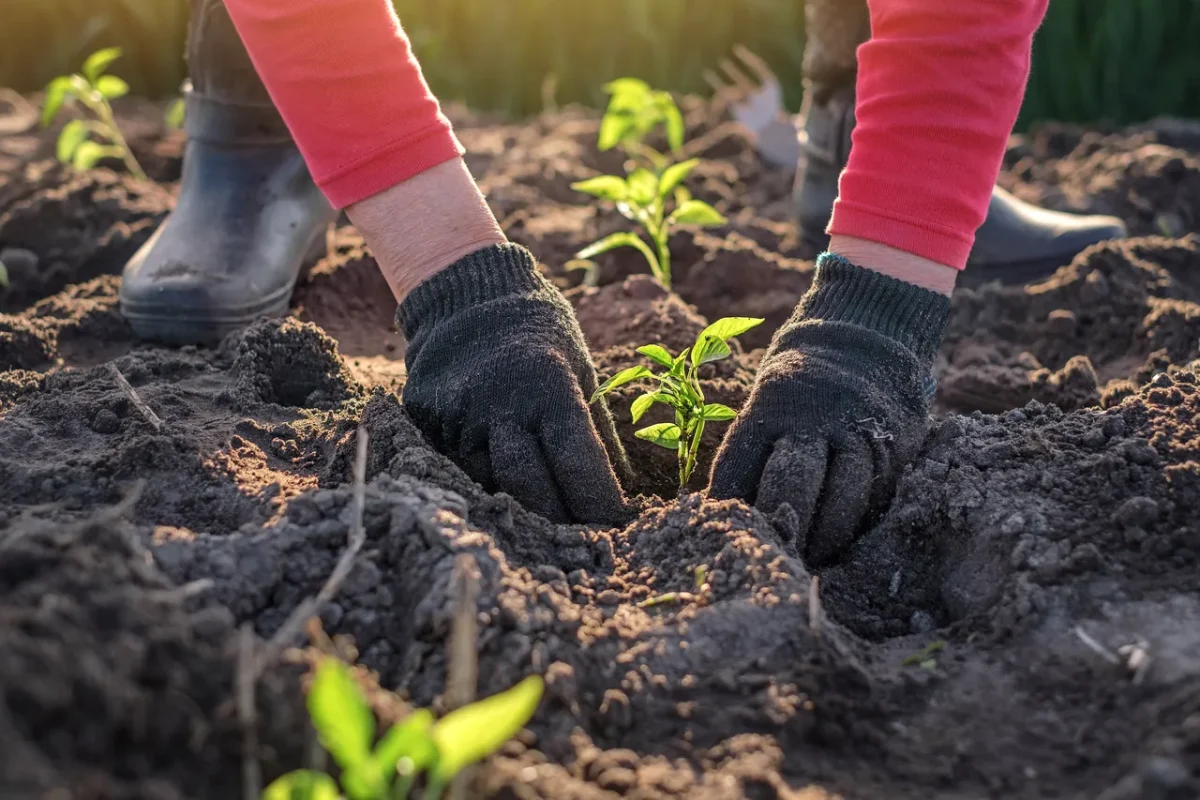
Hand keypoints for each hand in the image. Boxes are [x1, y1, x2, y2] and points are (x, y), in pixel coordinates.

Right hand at [398, 244, 630, 524]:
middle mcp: (499, 402)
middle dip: (557, 523)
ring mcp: (457, 412)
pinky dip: (482, 486)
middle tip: (581, 547)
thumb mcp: (581, 368)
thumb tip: (624, 489)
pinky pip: (456, 468)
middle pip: (529, 487)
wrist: (468, 293)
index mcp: (549, 386)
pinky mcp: (425, 419)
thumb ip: (596, 429)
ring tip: (543, 532)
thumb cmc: (541, 333)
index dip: (599, 505)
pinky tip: (500, 498)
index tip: (617, 531)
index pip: (578, 462)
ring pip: (489, 485)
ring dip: (518, 511)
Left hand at [708, 255, 949, 564]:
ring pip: (841, 498)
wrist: (866, 335)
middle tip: (768, 558)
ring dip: (822, 539)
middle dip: (778, 526)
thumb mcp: (766, 400)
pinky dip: (855, 527)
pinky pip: (874, 497)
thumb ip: (752, 450)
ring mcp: (856, 433)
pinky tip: (841, 547)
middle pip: (791, 483)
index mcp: (768, 407)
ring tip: (807, 562)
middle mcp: (812, 419)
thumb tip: (723, 510)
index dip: (727, 505)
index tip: (720, 533)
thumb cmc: (798, 386)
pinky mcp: (892, 448)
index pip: (738, 465)